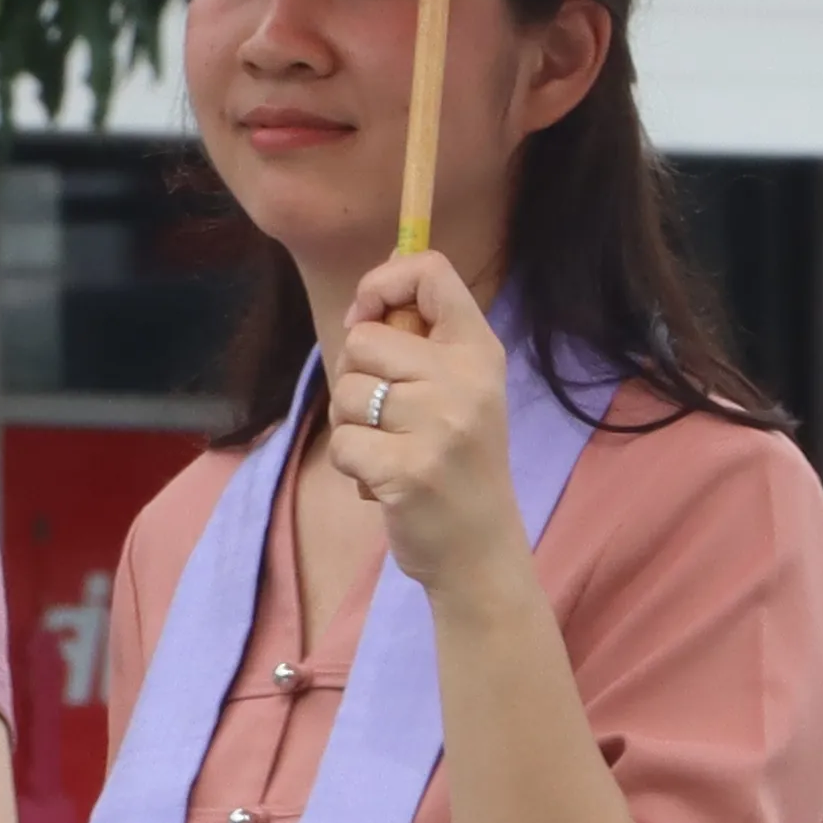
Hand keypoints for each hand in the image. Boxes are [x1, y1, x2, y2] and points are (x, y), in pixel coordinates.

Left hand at [318, 252, 527, 599]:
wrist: (480, 550)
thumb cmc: (458, 464)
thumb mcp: (461, 392)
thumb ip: (422, 345)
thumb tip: (362, 306)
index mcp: (479, 352)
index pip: (431, 272)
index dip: (382, 283)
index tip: (367, 318)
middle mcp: (464, 381)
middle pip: (365, 339)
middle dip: (356, 376)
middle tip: (387, 415)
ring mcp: (437, 426)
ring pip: (346, 391)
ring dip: (352, 424)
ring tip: (389, 449)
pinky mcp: (405, 469)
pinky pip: (342, 441)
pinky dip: (351, 463)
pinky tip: (382, 479)